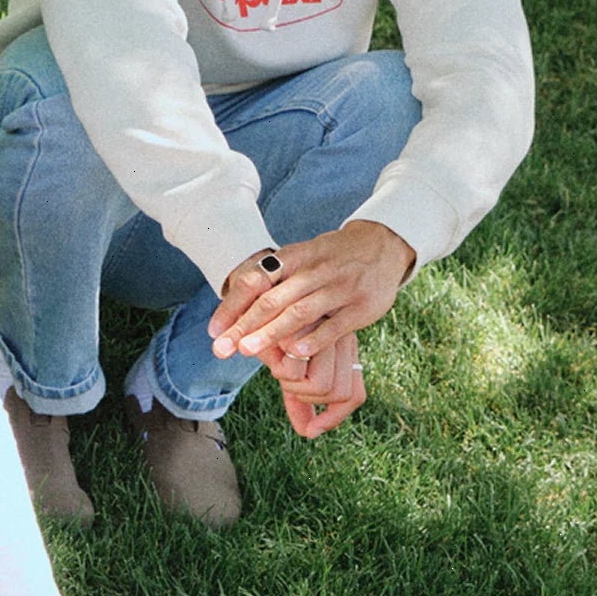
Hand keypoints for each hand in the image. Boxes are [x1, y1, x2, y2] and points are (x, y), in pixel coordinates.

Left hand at [209, 220, 414, 364]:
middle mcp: (315, 270)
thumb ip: (272, 280)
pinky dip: (315, 338)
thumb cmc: (330, 258)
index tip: (213, 331)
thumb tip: (232, 311)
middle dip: (244, 325)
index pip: (256, 280)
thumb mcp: (301, 257)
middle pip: (273, 299)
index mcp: (294, 257)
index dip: (233, 305)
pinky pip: (335, 324)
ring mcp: (340, 287)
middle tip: (222, 349)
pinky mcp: (361, 306)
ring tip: (247, 350)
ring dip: (271, 333)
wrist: (383, 244)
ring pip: (300, 312)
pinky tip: (295, 351)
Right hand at [259, 330, 365, 437]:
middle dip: (305, 399)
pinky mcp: (306, 328)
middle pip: (339, 394)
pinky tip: (270, 355)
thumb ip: (300, 398)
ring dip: (291, 384)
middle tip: (284, 383)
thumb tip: (308, 431)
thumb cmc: (275, 329)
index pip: (354, 394)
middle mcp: (342, 341)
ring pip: (319, 387)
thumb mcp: (291, 366)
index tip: (311, 429)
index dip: (334, 417)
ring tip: (277, 365)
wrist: (262, 286)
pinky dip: (281, 371)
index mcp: (343, 350)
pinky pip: (297, 371)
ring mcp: (327, 334)